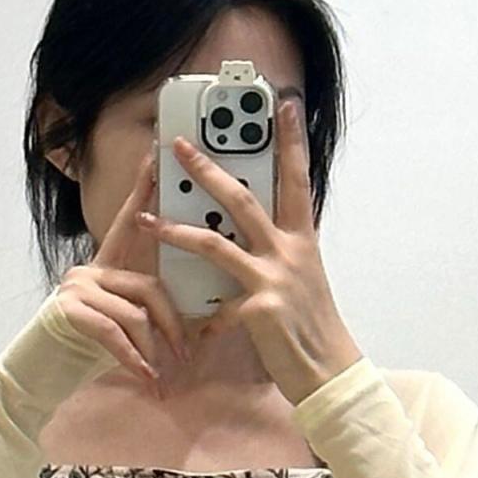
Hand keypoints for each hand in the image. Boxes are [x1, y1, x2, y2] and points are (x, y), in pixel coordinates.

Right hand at [51, 142, 192, 394]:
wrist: (40, 374)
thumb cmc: (85, 350)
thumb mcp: (120, 324)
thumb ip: (145, 308)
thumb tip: (197, 321)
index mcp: (105, 265)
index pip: (128, 222)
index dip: (142, 190)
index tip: (157, 158)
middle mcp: (89, 269)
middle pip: (149, 286)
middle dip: (172, 325)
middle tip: (187, 355)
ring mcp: (77, 287)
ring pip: (135, 313)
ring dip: (153, 351)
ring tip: (161, 377)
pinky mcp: (70, 309)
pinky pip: (115, 333)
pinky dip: (134, 360)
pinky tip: (146, 380)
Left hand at [147, 97, 362, 405]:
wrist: (329, 371)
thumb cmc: (311, 325)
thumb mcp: (302, 277)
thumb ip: (278, 251)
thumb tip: (250, 230)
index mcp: (302, 239)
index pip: (297, 179)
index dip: (291, 141)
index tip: (284, 106)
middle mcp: (289, 251)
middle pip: (242, 198)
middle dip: (206, 170)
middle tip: (179, 147)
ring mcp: (274, 278)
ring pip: (216, 242)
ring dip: (177, 230)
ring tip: (148, 221)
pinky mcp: (259, 309)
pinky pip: (217, 306)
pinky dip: (204, 319)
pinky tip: (196, 333)